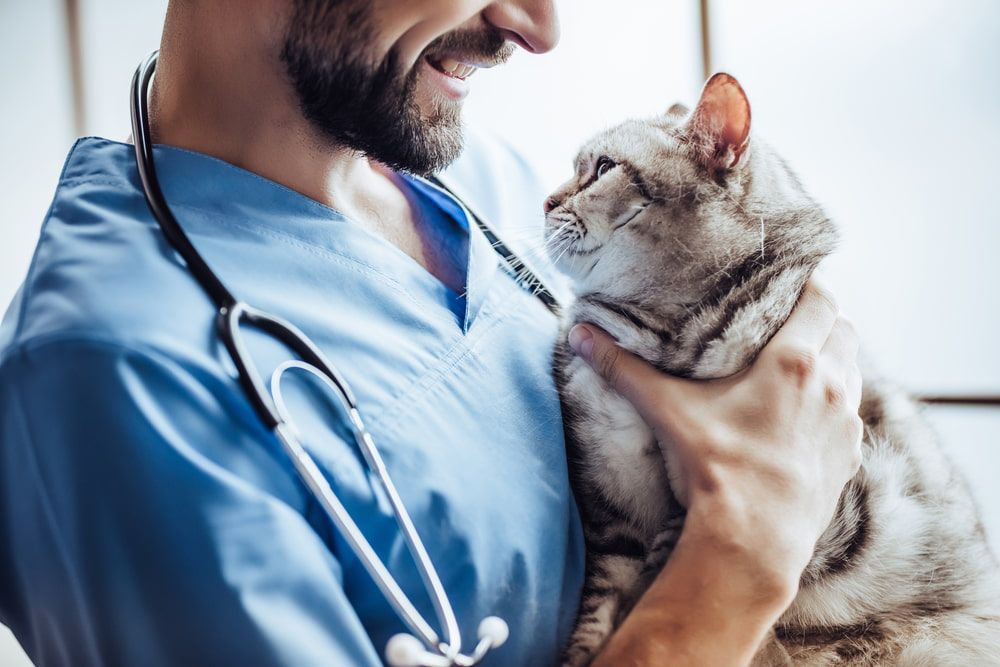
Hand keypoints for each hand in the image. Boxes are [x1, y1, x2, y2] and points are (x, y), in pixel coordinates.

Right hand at [569, 279, 862, 600]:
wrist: (754, 539)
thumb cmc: (715, 469)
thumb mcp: (667, 410)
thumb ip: (624, 369)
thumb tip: (580, 335)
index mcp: (793, 362)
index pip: (822, 299)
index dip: (811, 283)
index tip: (793, 278)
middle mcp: (830, 385)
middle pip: (842, 329)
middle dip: (821, 319)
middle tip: (789, 318)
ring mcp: (846, 423)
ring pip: (851, 369)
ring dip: (833, 358)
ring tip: (800, 361)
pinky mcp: (850, 456)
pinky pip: (851, 413)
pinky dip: (836, 401)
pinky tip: (808, 413)